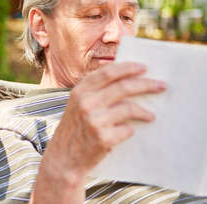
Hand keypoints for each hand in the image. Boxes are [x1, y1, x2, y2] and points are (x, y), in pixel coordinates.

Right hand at [31, 62, 165, 203]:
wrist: (64, 158)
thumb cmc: (74, 129)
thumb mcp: (76, 104)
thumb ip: (94, 91)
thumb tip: (125, 78)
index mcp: (80, 91)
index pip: (108, 72)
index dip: (128, 68)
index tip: (144, 68)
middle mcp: (86, 103)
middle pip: (123, 87)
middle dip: (146, 85)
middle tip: (161, 86)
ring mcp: (94, 120)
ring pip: (129, 108)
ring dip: (144, 112)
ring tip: (151, 116)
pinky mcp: (103, 138)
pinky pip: (127, 129)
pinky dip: (130, 130)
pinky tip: (128, 132)